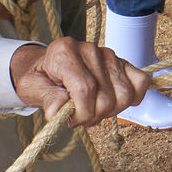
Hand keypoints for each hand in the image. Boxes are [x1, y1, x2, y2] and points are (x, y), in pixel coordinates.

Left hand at [10, 38, 148, 124]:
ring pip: (125, 94)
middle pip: (107, 97)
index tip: (71, 121)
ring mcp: (108, 55)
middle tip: (80, 118)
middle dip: (94, 116)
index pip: (86, 90)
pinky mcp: (122, 62)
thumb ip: (47, 98)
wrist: (45, 66)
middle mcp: (89, 50)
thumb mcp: (31, 88)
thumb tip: (59, 112)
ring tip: (93, 110)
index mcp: (65, 52)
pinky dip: (133, 98)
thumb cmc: (39, 78)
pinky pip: (140, 82)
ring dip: (111, 111)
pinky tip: (116, 103)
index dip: (82, 113)